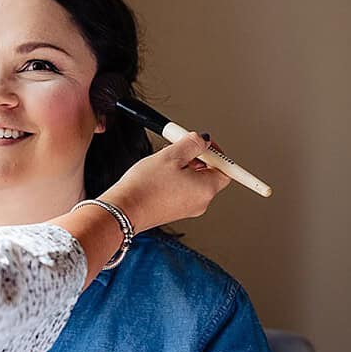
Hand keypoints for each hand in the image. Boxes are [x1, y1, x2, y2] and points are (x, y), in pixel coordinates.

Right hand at [105, 130, 233, 231]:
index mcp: (206, 189)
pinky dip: (177, 178)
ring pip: (194, 181)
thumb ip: (192, 143)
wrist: (125, 210)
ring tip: (166, 159)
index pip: (225, 170)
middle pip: (209, 174)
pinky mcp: (175, 211)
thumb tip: (203, 140)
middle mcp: (201, 202)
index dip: (217, 153)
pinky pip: (183, 190)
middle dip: (198, 157)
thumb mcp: (172, 155)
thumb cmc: (146, 187)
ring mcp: (188, 209)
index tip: (204, 143)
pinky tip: (161, 172)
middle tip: (180, 146)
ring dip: (185, 166)